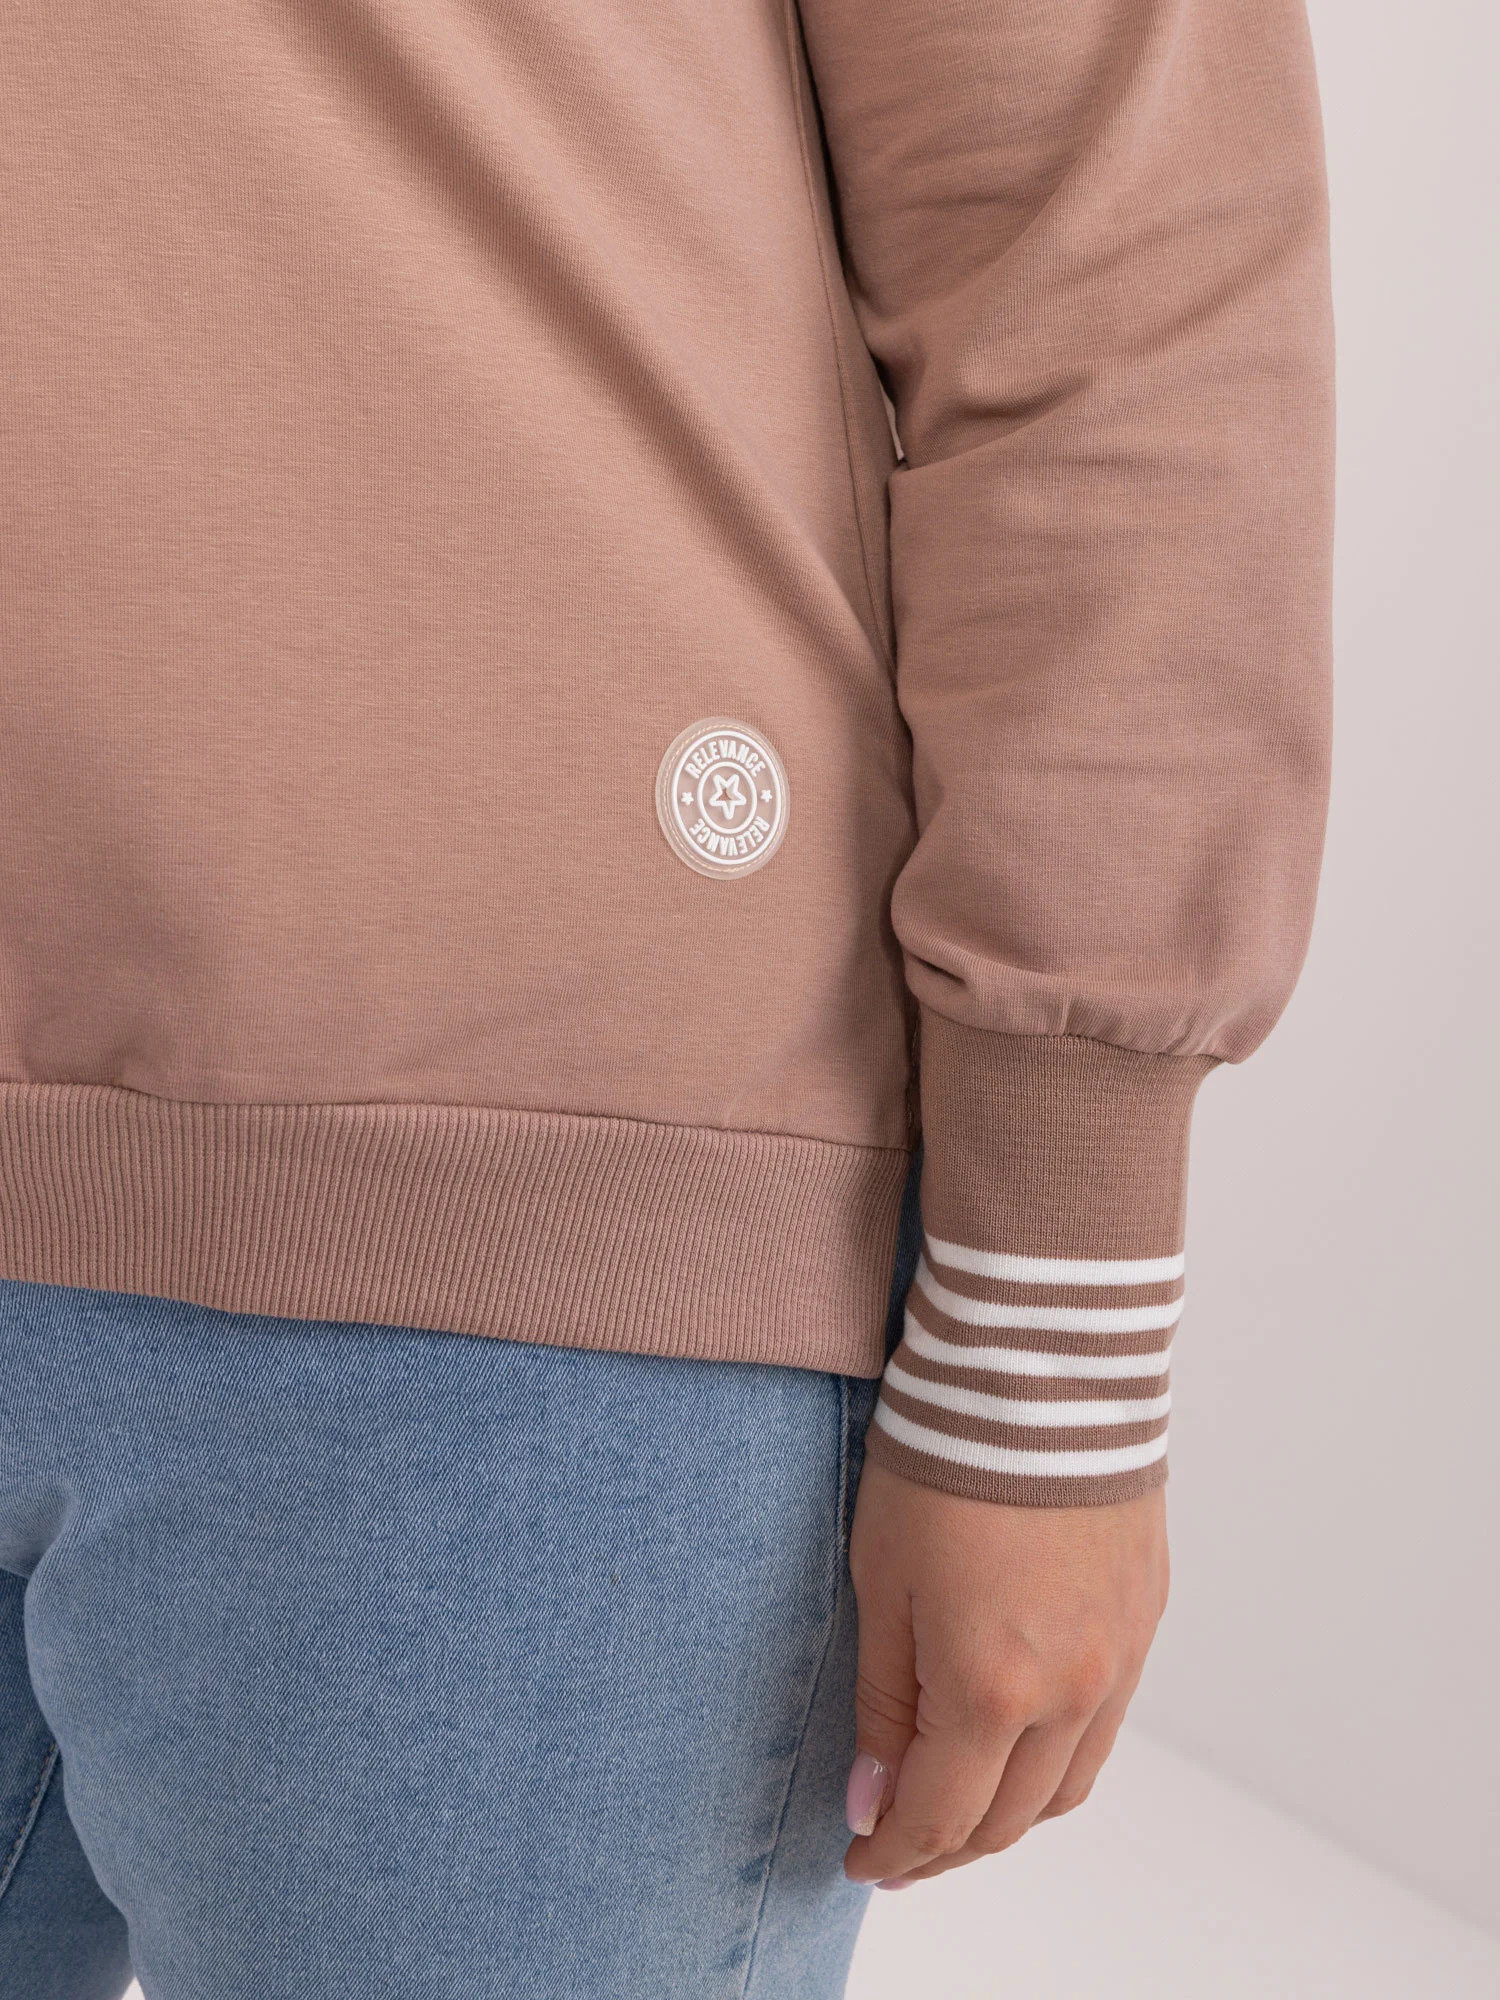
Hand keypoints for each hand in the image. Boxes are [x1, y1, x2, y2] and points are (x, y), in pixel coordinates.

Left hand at [842, 1457, 1168, 1886]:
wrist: (1044, 1364)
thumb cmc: (946, 1456)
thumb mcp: (882, 1579)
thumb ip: (884, 1700)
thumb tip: (873, 1799)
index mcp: (992, 1689)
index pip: (940, 1817)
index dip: (892, 1853)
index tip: (859, 1859)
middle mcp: (1072, 1692)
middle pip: (1008, 1819)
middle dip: (944, 1847)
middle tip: (894, 1843)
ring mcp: (1120, 1657)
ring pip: (1066, 1785)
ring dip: (1007, 1813)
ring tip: (953, 1801)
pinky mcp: (1145, 1616)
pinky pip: (1105, 1724)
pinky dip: (1056, 1756)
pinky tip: (1016, 1736)